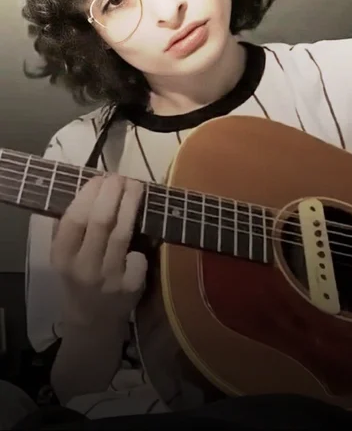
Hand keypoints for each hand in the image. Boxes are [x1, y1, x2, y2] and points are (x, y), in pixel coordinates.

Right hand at [51, 174, 147, 325]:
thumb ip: (68, 229)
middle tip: (122, 177)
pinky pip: (138, 256)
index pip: (75, 219)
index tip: (100, 178)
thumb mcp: (64, 256)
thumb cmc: (79, 277)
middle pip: (101, 222)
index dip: (89, 195)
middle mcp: (83, 267)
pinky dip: (142, 243)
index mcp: (62, 256)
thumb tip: (86, 190)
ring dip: (131, 205)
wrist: (93, 318)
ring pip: (122, 234)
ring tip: (136, 187)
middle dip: (113, 194)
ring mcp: (108, 278)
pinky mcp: (130, 287)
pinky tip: (143, 233)